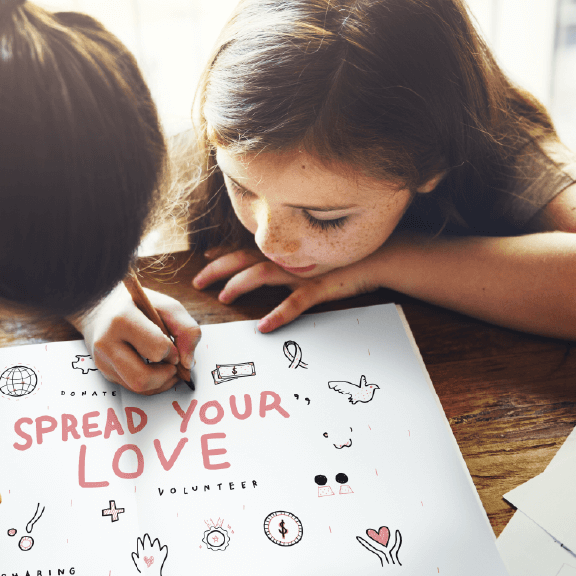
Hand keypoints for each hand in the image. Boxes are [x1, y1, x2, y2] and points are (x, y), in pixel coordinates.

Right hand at [71, 282, 201, 394]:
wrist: (101, 306)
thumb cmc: (137, 304)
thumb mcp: (166, 305)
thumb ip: (186, 329)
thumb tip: (188, 363)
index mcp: (122, 319)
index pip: (156, 349)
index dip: (172, 351)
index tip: (172, 344)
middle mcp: (107, 342)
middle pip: (142, 378)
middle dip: (165, 375)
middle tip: (172, 363)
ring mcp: (103, 360)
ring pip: (137, 388)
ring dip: (160, 383)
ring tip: (166, 367)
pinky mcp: (105, 372)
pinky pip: (133, 389)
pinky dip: (151, 384)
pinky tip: (155, 369)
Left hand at [193, 247, 379, 332]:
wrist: (378, 258)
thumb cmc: (342, 261)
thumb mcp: (309, 259)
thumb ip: (285, 262)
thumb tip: (261, 265)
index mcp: (284, 253)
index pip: (244, 250)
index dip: (222, 254)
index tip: (204, 258)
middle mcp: (287, 259)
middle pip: (243, 259)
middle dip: (217, 269)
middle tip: (197, 282)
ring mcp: (301, 273)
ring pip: (262, 274)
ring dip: (240, 284)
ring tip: (224, 297)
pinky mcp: (319, 288)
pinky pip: (295, 303)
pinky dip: (278, 314)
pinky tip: (263, 326)